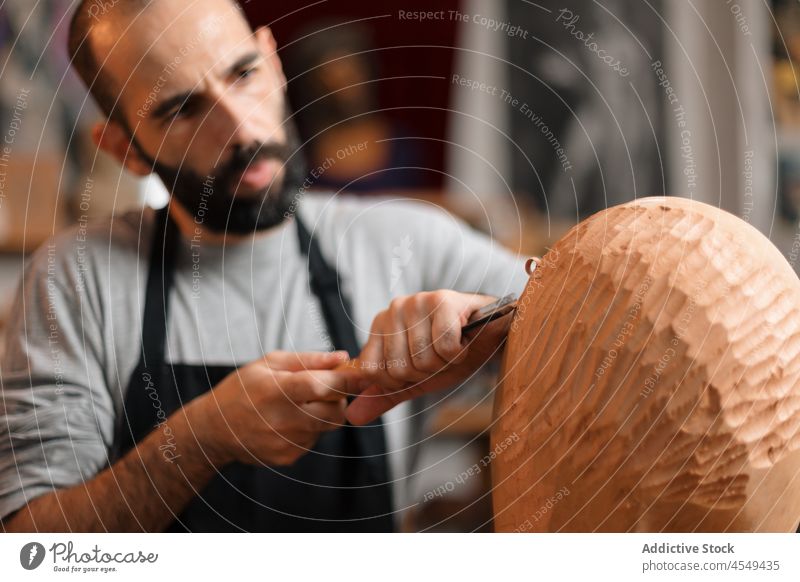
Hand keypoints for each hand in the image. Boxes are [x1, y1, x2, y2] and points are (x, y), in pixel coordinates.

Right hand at [188, 350, 363, 466]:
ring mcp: (286, 442)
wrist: (215, 430)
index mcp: (276, 390)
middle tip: (322, 386)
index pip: (320, 386)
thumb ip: (309, 359)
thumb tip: (343, 358)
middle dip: (338, 396)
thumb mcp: (269, 363)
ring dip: (325, 412)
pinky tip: (289, 421)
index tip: (364, 374)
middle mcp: (282, 420)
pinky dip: (311, 427)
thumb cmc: (242, 389)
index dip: (347, 380)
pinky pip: (315, 439)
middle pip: (335, 410)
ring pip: (328, 425)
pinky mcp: (289, 457)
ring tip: (301, 403)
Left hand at [345, 290, 510, 424]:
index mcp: (381, 325)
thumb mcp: (417, 379)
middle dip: (428, 373)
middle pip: (399, 369)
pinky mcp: (443, 300)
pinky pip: (444, 347)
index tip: (422, 367)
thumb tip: (352, 416)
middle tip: (442, 357)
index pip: (372, 372)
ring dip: (446, 364)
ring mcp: (418, 302)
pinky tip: (464, 340)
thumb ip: (386, 395)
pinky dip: (459, 353)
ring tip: (454, 347)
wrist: (493, 333)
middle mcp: (394, 309)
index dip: (402, 381)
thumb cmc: (454, 352)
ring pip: (422, 360)